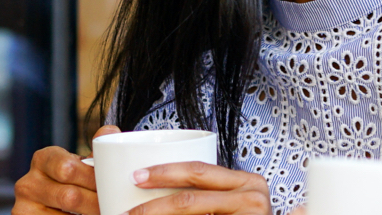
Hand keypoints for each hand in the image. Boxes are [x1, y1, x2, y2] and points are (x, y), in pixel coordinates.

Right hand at [13, 125, 120, 214]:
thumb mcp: (82, 166)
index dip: (93, 181)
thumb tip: (109, 131)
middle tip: (115, 207)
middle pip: (69, 196)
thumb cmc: (73, 183)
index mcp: (43, 159)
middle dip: (96, 204)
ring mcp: (24, 206)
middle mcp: (27, 183)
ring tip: (105, 212)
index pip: (68, 168)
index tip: (112, 189)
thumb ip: (96, 153)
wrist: (52, 205)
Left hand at [126, 161, 268, 214]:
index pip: (198, 170)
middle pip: (191, 197)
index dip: (163, 172)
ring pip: (192, 213)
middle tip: (127, 211)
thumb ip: (208, 195)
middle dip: (153, 204)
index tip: (134, 177)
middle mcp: (253, 196)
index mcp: (246, 181)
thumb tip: (154, 181)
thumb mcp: (229, 204)